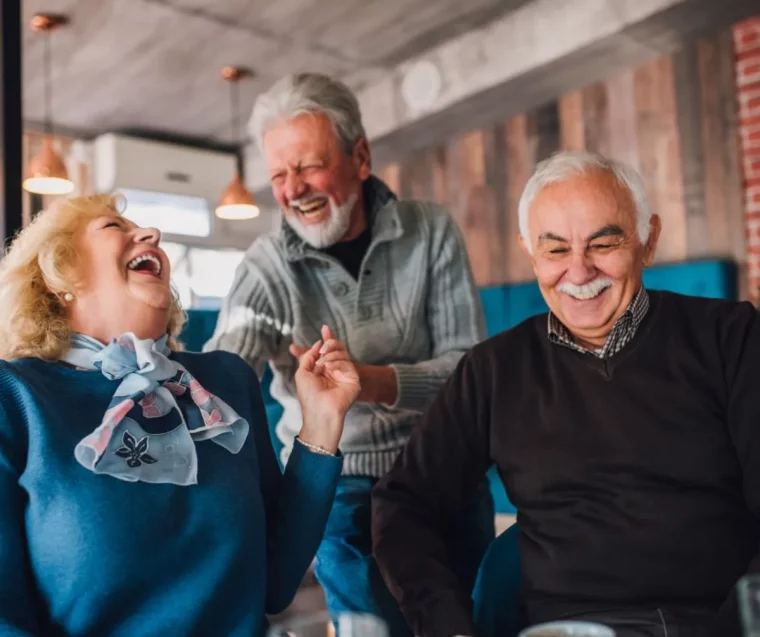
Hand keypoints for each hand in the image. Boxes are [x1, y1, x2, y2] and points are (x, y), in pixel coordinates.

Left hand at [292, 325, 360, 452]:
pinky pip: (346, 363)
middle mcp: (335, 370)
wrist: (319, 410)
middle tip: (322, 350)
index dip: (327, 339)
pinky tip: (329, 369)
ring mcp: (345, 374)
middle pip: (337, 348)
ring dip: (330, 355)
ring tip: (322, 364)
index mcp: (323, 369)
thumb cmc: (309, 395)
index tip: (325, 328)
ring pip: (342, 353)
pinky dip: (336, 363)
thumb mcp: (303, 372)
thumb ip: (309, 356)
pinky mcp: (353, 379)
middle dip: (330, 343)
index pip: (328, 350)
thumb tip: (319, 343)